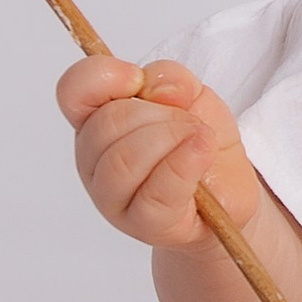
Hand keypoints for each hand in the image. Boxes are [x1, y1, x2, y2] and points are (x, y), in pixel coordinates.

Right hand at [57, 50, 258, 246]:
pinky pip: (156, 192)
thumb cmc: (198, 144)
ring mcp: (112, 197)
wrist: (227, 194)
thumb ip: (171, 78)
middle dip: (160, 114)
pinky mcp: (144, 224)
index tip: (139, 80)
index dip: (104, 76)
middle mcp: (94, 160)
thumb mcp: (193, 95)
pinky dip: (185, 165)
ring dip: (172, 138)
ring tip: (199, 140)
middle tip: (190, 122)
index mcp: (95, 121)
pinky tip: (201, 155)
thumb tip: (153, 87)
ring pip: (123, 159)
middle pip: (107, 123)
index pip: (73, 91)